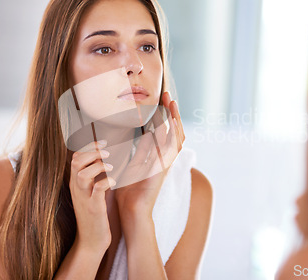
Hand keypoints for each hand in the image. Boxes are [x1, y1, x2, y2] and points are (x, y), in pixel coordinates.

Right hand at [69, 140, 114, 250]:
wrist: (91, 240)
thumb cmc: (94, 214)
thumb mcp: (90, 192)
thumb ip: (93, 176)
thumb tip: (103, 159)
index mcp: (76, 183)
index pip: (75, 157)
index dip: (89, 147)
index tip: (103, 143)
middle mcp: (77, 188)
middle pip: (76, 161)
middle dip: (92, 151)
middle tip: (107, 151)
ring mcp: (84, 198)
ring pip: (82, 174)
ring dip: (98, 166)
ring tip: (110, 166)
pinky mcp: (94, 208)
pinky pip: (97, 190)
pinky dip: (106, 182)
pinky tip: (113, 181)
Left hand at [115, 91, 184, 218]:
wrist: (132, 211)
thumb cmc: (131, 191)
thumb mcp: (135, 164)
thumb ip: (142, 150)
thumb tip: (146, 134)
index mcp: (158, 156)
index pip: (166, 131)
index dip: (167, 115)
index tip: (163, 100)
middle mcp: (165, 158)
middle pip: (175, 131)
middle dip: (173, 112)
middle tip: (169, 95)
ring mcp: (166, 164)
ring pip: (176, 137)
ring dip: (174, 119)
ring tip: (171, 103)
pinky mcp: (163, 169)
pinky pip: (170, 149)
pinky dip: (171, 135)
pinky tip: (168, 122)